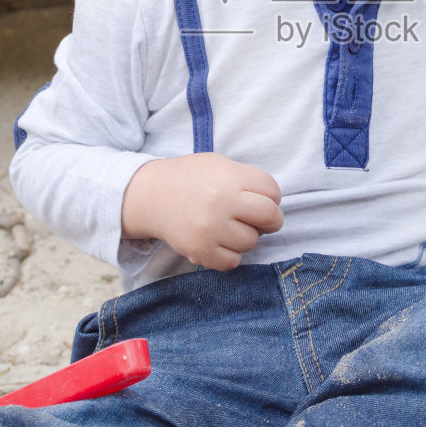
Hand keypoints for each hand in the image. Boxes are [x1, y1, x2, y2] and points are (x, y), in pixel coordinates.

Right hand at [120, 153, 283, 270]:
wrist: (151, 196)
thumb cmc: (192, 179)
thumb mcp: (220, 165)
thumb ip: (248, 180)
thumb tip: (274, 204)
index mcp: (230, 178)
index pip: (272, 191)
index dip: (271, 196)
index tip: (260, 199)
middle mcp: (222, 202)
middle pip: (271, 217)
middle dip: (270, 220)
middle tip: (257, 219)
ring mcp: (210, 229)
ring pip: (252, 242)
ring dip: (246, 236)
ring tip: (229, 226)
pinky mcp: (200, 251)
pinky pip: (233, 261)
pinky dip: (230, 254)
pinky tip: (219, 241)